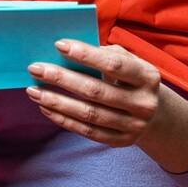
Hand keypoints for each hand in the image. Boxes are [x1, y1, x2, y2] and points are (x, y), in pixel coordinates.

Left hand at [25, 41, 160, 147]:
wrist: (153, 111)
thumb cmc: (130, 77)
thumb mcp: (128, 60)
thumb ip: (104, 53)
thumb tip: (66, 50)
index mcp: (147, 76)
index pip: (113, 64)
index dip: (85, 54)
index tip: (58, 45)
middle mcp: (144, 103)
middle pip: (96, 91)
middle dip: (62, 78)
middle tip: (35, 68)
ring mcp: (134, 125)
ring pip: (89, 114)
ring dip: (57, 101)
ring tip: (34, 90)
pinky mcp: (121, 141)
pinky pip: (87, 131)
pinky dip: (64, 120)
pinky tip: (46, 108)